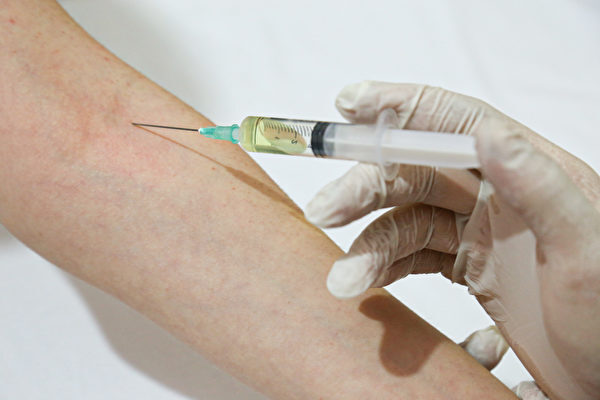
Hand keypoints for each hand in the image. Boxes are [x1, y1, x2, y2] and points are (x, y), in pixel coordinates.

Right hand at [305, 81, 599, 398]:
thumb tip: (488, 133)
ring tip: (343, 280)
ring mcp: (479, 233)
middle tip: (324, 210)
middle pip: (416, 175)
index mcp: (528, 172)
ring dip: (369, 247)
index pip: (456, 123)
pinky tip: (372, 289)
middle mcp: (498, 195)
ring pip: (407, 222)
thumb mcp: (583, 250)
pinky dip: (388, 272)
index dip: (400, 108)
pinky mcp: (467, 268)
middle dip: (365, 188)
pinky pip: (415, 258)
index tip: (349, 107)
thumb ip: (537, 187)